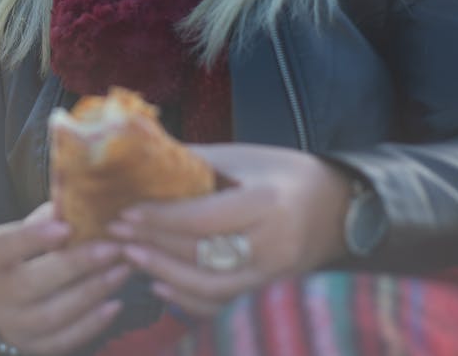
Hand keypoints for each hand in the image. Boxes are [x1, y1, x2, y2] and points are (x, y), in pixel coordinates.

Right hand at [0, 202, 132, 354]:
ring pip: (53, 314)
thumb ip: (51, 214)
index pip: (4, 247)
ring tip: (122, 270)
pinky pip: (65, 339)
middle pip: (32, 284)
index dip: (32, 238)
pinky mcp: (35, 347)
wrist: (2, 303)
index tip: (65, 226)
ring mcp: (15, 325)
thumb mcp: (27, 231)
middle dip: (76, 265)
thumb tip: (80, 182)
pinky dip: (92, 323)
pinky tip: (115, 302)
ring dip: (92, 291)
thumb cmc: (23, 256)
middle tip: (112, 248)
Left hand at [108, 143, 352, 317]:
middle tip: (117, 235)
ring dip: (166, 275)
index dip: (159, 219)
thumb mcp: (243, 157)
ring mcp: (276, 275)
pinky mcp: (272, 293)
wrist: (341, 207)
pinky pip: (225, 305)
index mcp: (266, 201)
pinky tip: (161, 285)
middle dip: (153, 245)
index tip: (124, 214)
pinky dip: (190, 299)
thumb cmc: (284, 174)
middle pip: (203, 254)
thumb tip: (140, 153)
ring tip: (132, 258)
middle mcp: (274, 243)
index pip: (202, 218)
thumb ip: (194, 160)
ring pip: (211, 287)